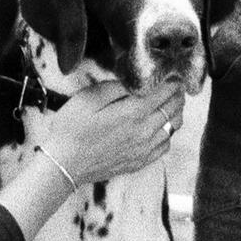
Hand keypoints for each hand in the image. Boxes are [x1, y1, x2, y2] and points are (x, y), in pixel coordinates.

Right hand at [52, 77, 183, 184]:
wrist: (63, 165)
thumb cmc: (71, 129)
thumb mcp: (88, 97)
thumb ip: (115, 87)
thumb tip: (135, 81)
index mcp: (133, 112)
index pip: (165, 93)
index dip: (173, 82)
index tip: (174, 76)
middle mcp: (144, 131)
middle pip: (174, 110)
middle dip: (178, 95)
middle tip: (176, 87)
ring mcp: (143, 149)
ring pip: (174, 128)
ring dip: (176, 113)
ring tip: (172, 104)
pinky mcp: (139, 162)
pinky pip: (165, 146)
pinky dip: (168, 133)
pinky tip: (161, 128)